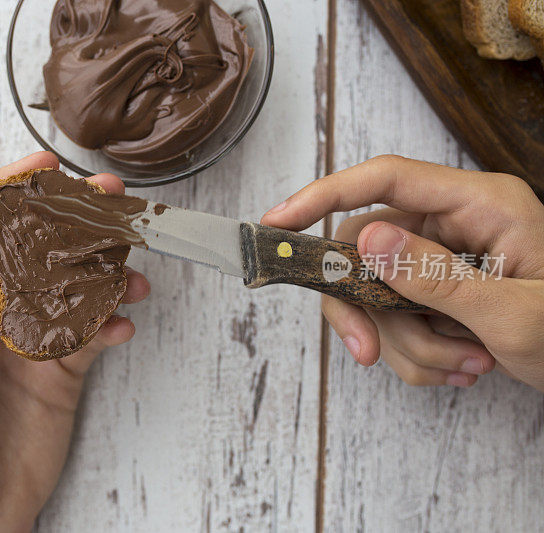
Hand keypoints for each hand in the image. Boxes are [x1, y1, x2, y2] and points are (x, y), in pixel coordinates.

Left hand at [0, 152, 150, 531]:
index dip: (3, 191)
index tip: (39, 167)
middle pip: (32, 246)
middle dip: (68, 215)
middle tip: (105, 195)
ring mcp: (29, 340)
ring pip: (72, 284)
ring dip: (103, 266)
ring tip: (133, 261)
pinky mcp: (61, 370)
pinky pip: (92, 333)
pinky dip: (112, 321)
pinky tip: (125, 321)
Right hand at [262, 155, 543, 390]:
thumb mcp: (511, 313)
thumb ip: (434, 275)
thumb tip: (364, 239)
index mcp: (480, 204)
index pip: (385, 179)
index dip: (323, 194)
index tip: (275, 222)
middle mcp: (454, 223)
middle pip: (365, 249)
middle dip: (371, 310)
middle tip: (369, 354)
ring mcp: (443, 257)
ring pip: (376, 293)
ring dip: (406, 343)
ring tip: (463, 366)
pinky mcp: (437, 290)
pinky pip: (395, 319)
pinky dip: (416, 354)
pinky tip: (462, 368)